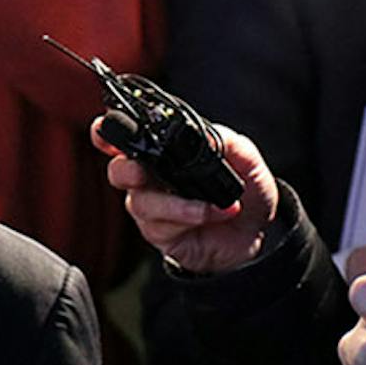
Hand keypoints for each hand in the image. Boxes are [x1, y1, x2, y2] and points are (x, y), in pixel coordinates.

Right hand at [94, 117, 278, 275]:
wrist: (261, 234)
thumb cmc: (247, 193)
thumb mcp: (246, 159)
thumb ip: (226, 141)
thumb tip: (205, 135)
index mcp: (165, 153)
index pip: (127, 138)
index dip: (107, 132)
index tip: (105, 129)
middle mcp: (152, 179)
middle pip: (118, 170)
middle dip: (126, 169)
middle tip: (143, 172)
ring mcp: (154, 209)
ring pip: (139, 202)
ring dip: (173, 203)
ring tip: (209, 204)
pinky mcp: (161, 235)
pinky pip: (159, 225)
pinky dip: (187, 216)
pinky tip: (212, 213)